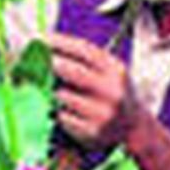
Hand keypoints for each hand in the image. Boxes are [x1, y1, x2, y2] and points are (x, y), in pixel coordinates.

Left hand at [48, 32, 139, 149]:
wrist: (134, 128)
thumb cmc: (112, 94)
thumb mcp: (109, 72)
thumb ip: (85, 61)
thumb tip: (47, 48)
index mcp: (115, 70)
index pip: (85, 50)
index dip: (61, 42)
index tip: (42, 38)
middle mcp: (112, 90)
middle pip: (74, 71)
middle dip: (51, 64)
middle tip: (36, 61)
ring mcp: (103, 112)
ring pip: (63, 96)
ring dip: (52, 91)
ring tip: (52, 90)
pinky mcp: (92, 131)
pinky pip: (63, 117)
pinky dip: (58, 112)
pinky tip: (60, 112)